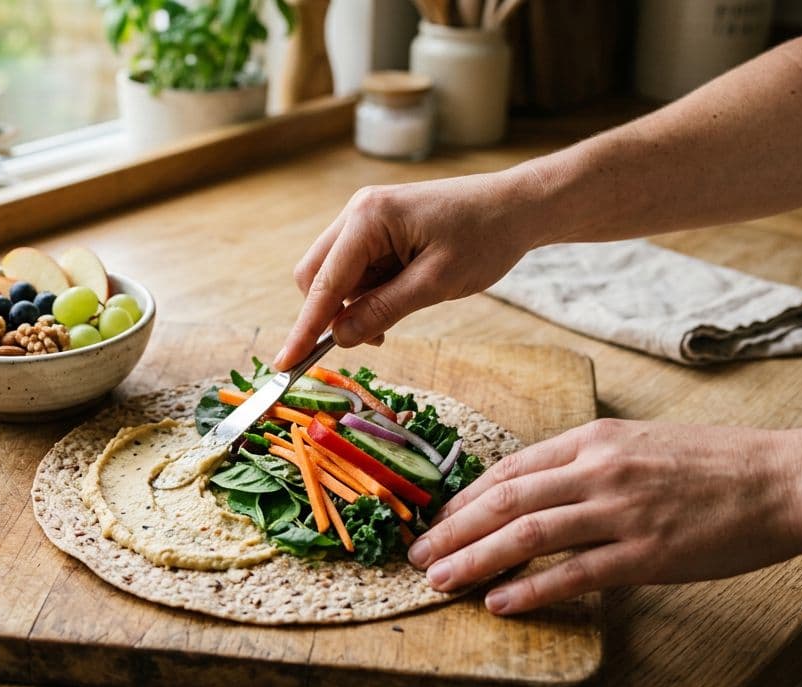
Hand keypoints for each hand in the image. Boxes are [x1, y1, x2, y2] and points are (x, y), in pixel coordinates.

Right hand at [273, 173, 538, 370]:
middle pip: (316, 276)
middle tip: (375, 339)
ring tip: (401, 312)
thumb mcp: (435, 283)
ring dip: (355, 304)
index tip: (285, 364)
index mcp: (369, 218)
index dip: (304, 329)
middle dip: (332, 314)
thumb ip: (383, 310)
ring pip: (334, 275)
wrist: (516, 207)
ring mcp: (365, 217)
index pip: (324, 284)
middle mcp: (357, 212)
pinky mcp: (377, 227)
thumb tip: (339, 338)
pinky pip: (355, 269)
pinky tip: (400, 297)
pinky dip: (368, 293)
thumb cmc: (484, 238)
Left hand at [407, 419, 801, 614]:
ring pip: (527, 535)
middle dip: (451, 529)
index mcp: (593, 439)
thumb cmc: (714, 463)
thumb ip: (587, 459)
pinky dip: (530, 590)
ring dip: (475, 559)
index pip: (510, 468)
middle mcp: (599, 469)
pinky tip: (499, 603)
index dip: (464, 497)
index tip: (436, 518)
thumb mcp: (640, 441)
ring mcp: (621, 511)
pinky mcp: (646, 554)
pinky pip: (574, 575)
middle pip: (505, 500)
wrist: (782, 481)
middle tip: (415, 554)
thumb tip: (538, 484)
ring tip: (440, 580)